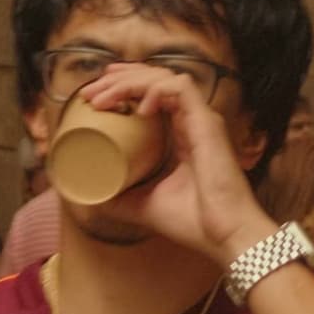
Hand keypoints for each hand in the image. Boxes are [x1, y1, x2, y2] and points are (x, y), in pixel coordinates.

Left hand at [89, 72, 276, 271]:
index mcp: (182, 133)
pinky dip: (156, 91)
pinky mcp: (207, 122)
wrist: (224, 235)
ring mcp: (201, 119)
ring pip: (165, 77)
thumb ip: (121, 198)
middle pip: (155, 78)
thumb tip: (90, 196)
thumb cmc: (194, 222)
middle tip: (90, 92)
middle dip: (119, 78)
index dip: (124, 85)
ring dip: (130, 80)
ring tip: (104, 96)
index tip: (95, 94)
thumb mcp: (144, 206)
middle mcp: (193, 120)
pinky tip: (139, 109)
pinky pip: (181, 89)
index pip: (153, 93)